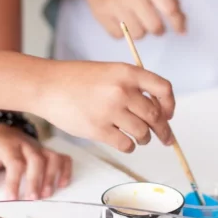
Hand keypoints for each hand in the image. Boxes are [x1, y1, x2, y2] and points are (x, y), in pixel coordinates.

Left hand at [0, 124, 71, 199]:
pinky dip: (66, 170)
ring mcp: (39, 147)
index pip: (15, 162)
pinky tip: (63, 184)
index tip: (11, 198)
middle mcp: (26, 145)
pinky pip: (62, 158)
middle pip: (36, 160)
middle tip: (32, 198)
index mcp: (8, 146)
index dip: (14, 181)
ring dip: (51, 176)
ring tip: (46, 194)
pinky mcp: (47, 151)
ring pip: (52, 158)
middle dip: (35, 180)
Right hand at [35, 61, 175, 152]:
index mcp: (127, 72)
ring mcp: (110, 111)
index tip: (168, 115)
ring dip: (144, 138)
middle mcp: (121, 90)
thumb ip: (131, 86)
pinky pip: (126, 144)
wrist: (47, 85)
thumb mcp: (109, 71)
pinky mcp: (98, 129)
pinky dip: (129, 146)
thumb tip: (157, 112)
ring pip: (142, 133)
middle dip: (163, 130)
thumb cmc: (76, 80)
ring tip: (139, 137)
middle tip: (165, 138)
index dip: (170, 105)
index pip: (163, 89)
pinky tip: (124, 142)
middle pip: (155, 116)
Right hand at [80, 0, 185, 39]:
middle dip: (158, 29)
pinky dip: (123, 33)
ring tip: (137, 22)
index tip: (180, 30)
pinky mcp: (101, 14)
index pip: (169, 8)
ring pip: (138, 34)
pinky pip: (119, 36)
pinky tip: (122, 22)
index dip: (178, 22)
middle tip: (155, 26)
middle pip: (154, 25)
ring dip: (141, 32)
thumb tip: (181, 20)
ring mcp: (114, 4)